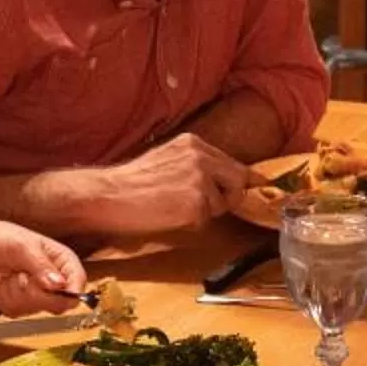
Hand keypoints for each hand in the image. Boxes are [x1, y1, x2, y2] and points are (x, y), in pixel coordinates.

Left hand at [0, 217, 88, 315]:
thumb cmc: (2, 239)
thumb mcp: (23, 247)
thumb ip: (42, 266)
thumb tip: (59, 284)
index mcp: (63, 261)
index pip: (78, 280)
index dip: (72, 290)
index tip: (60, 291)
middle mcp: (55, 281)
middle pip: (61, 301)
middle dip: (38, 291)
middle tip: (24, 275)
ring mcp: (39, 295)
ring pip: (39, 307)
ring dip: (21, 292)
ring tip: (14, 274)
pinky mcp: (23, 306)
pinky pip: (20, 310)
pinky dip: (9, 297)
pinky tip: (6, 284)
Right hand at [72, 134, 256, 232]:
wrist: (109, 195)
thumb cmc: (131, 184)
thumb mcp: (167, 160)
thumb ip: (196, 166)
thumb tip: (224, 180)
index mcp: (194, 143)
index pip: (231, 161)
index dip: (243, 178)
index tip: (258, 184)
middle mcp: (201, 156)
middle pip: (238, 179)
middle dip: (229, 196)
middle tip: (206, 207)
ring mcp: (200, 178)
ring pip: (223, 201)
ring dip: (206, 211)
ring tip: (174, 207)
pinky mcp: (196, 201)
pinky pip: (207, 218)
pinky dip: (192, 222)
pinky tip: (170, 215)